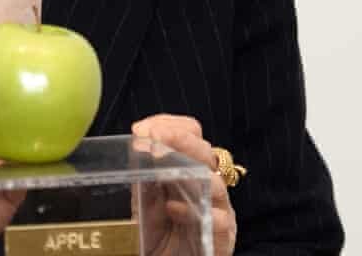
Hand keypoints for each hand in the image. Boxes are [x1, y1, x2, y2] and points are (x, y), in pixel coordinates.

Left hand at [132, 114, 236, 255]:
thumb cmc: (155, 234)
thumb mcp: (143, 200)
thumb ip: (144, 174)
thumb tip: (138, 141)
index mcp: (189, 168)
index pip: (191, 133)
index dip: (170, 125)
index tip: (141, 129)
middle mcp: (207, 183)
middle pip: (204, 152)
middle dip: (179, 140)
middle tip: (154, 138)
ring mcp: (218, 208)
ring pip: (216, 182)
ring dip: (189, 172)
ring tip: (162, 168)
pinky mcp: (222, 235)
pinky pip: (219, 218)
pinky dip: (195, 211)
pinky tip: (173, 209)